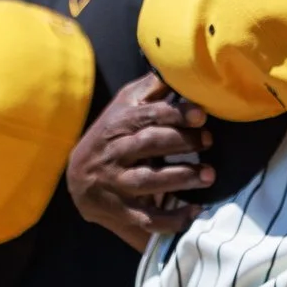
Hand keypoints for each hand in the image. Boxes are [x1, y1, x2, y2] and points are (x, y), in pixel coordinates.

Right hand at [67, 75, 212, 248]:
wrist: (77, 176)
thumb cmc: (111, 136)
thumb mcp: (125, 108)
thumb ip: (150, 90)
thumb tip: (179, 67)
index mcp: (118, 124)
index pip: (147, 116)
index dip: (175, 114)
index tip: (201, 116)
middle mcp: (114, 153)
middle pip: (148, 145)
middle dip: (182, 142)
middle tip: (208, 141)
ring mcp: (115, 184)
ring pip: (147, 181)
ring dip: (180, 177)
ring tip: (209, 175)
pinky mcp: (119, 212)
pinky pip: (146, 218)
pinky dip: (170, 219)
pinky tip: (194, 211)